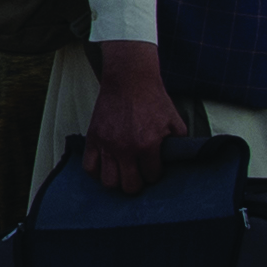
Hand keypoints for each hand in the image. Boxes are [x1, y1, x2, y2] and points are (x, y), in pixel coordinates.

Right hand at [76, 53, 188, 196]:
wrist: (130, 79)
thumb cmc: (153, 99)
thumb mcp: (175, 121)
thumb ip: (177, 143)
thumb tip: (177, 160)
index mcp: (148, 145)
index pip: (151, 177)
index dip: (154, 174)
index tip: (154, 168)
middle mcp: (125, 148)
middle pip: (129, 186)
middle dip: (137, 183)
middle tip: (138, 174)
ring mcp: (107, 144)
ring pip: (108, 182)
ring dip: (117, 180)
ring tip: (122, 172)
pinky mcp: (93, 138)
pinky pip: (89, 167)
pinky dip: (96, 172)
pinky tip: (106, 166)